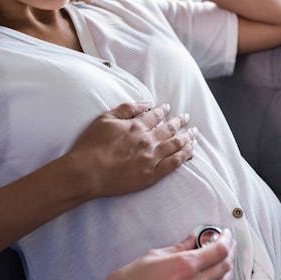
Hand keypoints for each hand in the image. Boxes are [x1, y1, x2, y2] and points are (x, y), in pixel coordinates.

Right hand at [69, 102, 196, 198]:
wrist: (86, 172)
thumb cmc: (91, 146)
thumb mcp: (105, 119)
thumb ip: (126, 109)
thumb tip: (145, 104)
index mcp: (136, 126)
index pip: (155, 115)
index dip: (163, 110)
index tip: (168, 107)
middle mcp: (148, 140)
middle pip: (169, 128)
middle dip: (179, 121)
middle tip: (186, 117)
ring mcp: (152, 158)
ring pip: (176, 144)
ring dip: (187, 137)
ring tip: (194, 133)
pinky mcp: (152, 175)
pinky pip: (175, 163)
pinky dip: (185, 155)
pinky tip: (191, 150)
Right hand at [96, 230, 235, 279]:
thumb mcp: (153, 255)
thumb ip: (178, 247)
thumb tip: (193, 240)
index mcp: (184, 266)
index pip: (219, 250)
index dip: (227, 240)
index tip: (226, 234)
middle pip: (224, 267)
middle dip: (229, 253)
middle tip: (227, 245)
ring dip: (227, 273)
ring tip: (223, 264)